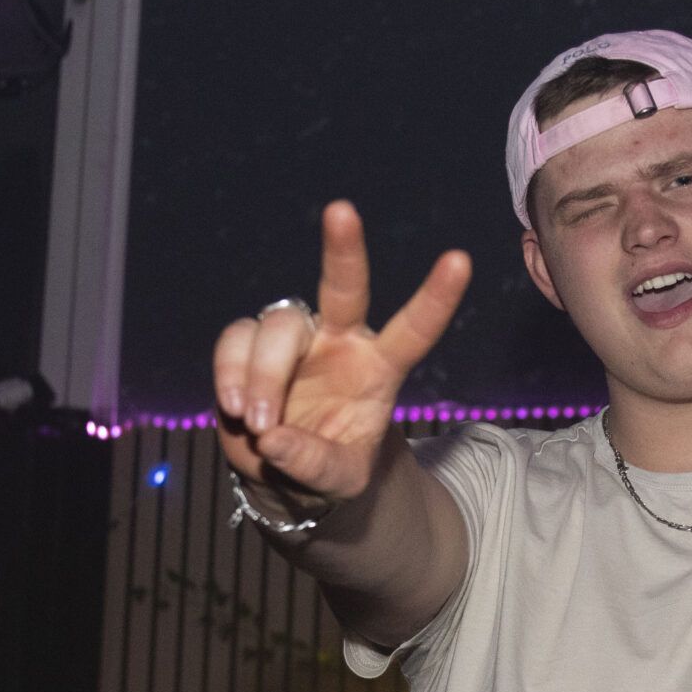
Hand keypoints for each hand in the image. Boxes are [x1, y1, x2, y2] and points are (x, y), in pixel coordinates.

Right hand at [213, 201, 471, 503]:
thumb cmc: (327, 466)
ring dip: (263, 378)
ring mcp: (295, 337)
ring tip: (258, 425)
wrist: (283, 469)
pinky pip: (236, 340)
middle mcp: (340, 339)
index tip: (459, 260)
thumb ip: (313, 463)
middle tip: (342, 211)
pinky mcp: (249, 343)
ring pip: (277, 329)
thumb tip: (271, 439)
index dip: (435, 297)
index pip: (414, 329)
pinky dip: (231, 374)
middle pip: (343, 286)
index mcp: (379, 367)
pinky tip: (235, 409)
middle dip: (344, 248)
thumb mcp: (338, 480)